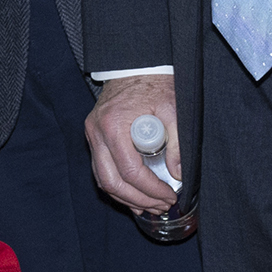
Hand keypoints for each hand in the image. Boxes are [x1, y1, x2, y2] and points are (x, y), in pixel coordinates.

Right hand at [85, 73, 183, 215]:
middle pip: (112, 181)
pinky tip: (132, 195)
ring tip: (148, 206)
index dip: (151, 190)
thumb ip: (177, 144)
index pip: (131, 171)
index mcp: (114, 126)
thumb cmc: (153, 83)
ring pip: (102, 179)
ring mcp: (92, 135)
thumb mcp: (173, 110)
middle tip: (160, 206)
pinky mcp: (94, 136)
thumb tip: (179, 174)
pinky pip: (101, 169)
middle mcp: (97, 133)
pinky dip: (116, 186)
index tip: (169, 196)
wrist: (133, 65)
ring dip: (125, 198)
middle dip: (138, 199)